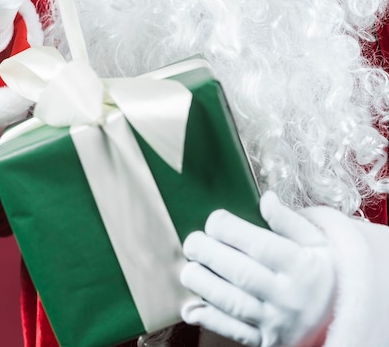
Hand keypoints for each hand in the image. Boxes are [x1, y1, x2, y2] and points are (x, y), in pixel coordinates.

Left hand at [180, 191, 335, 346]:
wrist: (341, 316)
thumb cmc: (322, 270)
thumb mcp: (316, 241)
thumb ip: (289, 220)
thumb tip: (266, 199)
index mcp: (302, 266)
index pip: (261, 246)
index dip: (232, 230)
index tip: (214, 220)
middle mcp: (289, 297)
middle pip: (242, 274)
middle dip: (209, 255)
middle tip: (192, 241)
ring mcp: (277, 322)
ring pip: (234, 304)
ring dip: (204, 285)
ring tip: (189, 269)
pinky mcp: (266, 342)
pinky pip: (234, 333)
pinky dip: (210, 320)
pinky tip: (191, 308)